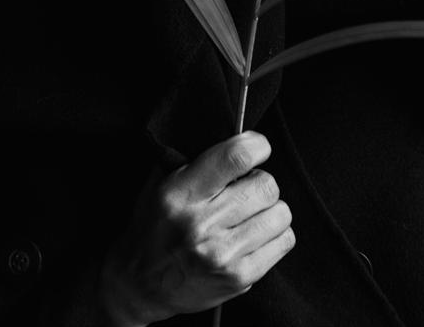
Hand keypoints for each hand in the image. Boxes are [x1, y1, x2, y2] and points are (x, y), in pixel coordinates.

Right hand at [98, 130, 294, 325]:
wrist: (140, 286)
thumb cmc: (152, 228)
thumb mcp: (160, 184)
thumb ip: (194, 160)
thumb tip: (238, 137)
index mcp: (180, 194)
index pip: (235, 157)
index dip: (256, 145)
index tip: (257, 146)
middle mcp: (202, 225)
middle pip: (265, 184)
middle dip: (260, 180)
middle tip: (244, 188)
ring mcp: (222, 256)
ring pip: (280, 213)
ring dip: (269, 208)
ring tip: (248, 213)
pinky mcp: (239, 279)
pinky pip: (284, 241)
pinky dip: (275, 234)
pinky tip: (253, 234)